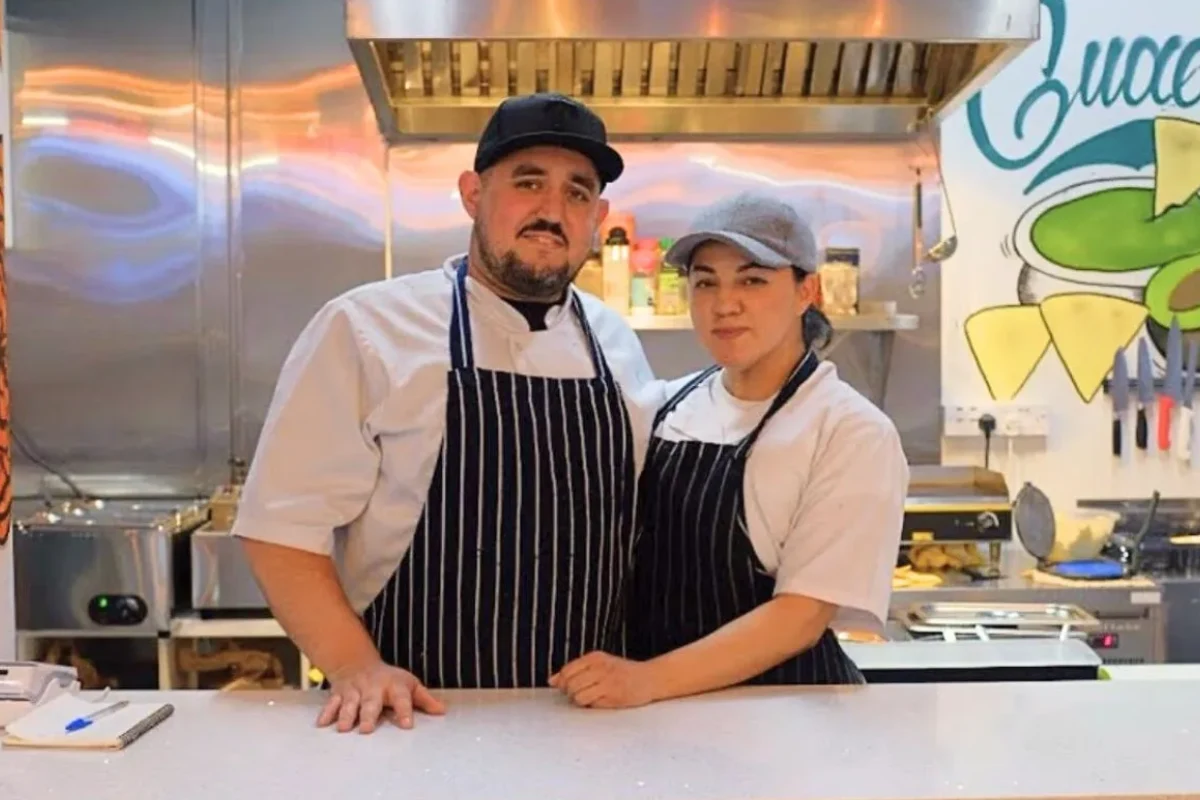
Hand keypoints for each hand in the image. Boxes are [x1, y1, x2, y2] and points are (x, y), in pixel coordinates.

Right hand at [317, 659, 445, 732]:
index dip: (405, 710)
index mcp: (394, 686)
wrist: (357, 663)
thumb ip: (424, 699)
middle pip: (371, 702)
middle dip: (368, 715)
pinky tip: (322, 724)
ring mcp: (354, 691)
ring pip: (349, 703)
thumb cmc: (388, 680)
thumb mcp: (409, 684)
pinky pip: (331, 704)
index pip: (401, 698)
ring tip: (344, 729)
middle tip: (367, 729)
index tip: (407, 724)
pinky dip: (326, 713)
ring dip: (346, 715)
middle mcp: (373, 688)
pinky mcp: (339, 694)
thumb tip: (441, 711)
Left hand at [549, 651, 660, 708]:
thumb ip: (575, 671)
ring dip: (581, 700)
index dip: (564, 683)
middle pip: (569, 684)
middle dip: (571, 693)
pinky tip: (602, 700)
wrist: (650, 678)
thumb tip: (551, 680)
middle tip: (584, 693)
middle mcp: (600, 667)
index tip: (570, 687)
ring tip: (592, 697)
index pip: (567, 671)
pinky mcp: (613, 695)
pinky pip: (591, 703)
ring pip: (577, 696)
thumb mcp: (599, 665)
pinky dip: (592, 705)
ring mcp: (607, 681)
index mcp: (595, 657)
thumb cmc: (623, 673)